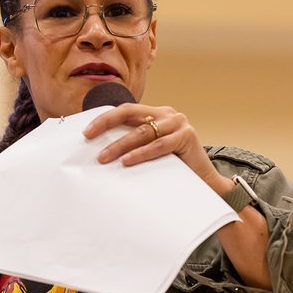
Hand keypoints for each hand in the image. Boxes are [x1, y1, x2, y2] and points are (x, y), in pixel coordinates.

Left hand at [85, 103, 223, 188]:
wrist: (205, 182)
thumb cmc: (175, 167)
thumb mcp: (151, 151)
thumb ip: (134, 144)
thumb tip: (101, 150)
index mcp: (157, 113)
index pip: (126, 110)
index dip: (105, 118)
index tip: (87, 132)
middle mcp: (168, 114)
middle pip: (130, 113)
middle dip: (107, 124)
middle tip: (89, 137)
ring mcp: (178, 123)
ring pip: (142, 131)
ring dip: (120, 145)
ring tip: (104, 157)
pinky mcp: (187, 136)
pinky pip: (158, 145)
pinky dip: (140, 153)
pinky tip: (126, 161)